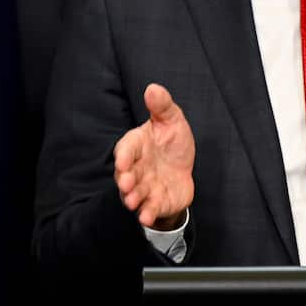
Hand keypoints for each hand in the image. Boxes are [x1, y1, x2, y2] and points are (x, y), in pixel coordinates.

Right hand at [113, 83, 194, 227]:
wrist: (183, 170)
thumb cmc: (172, 143)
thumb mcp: (172, 120)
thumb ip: (162, 106)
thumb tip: (152, 88)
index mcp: (137, 145)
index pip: (126, 149)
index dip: (123, 155)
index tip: (122, 161)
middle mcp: (137, 167)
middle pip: (126, 174)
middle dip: (125, 180)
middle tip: (127, 184)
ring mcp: (144, 186)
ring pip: (135, 193)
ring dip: (133, 198)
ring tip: (133, 201)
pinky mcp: (155, 202)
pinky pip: (149, 209)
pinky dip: (147, 213)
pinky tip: (146, 217)